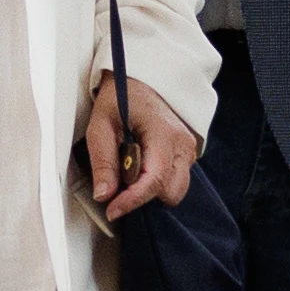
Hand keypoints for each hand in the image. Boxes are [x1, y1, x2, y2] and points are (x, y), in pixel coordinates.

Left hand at [75, 74, 201, 218]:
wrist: (140, 79)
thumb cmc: (120, 98)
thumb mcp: (100, 124)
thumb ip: (102, 161)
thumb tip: (104, 195)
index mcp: (163, 133)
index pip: (154, 179)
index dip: (133, 200)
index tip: (113, 211)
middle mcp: (183, 144)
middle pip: (171, 192)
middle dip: (144, 196)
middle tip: (118, 185)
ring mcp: (189, 149)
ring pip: (176, 190)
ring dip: (151, 190)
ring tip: (128, 172)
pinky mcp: (187, 154)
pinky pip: (176, 180)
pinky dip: (157, 183)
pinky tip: (140, 168)